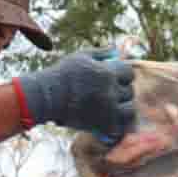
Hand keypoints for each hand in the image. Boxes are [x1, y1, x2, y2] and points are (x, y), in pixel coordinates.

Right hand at [18, 48, 135, 141]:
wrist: (46, 97)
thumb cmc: (62, 74)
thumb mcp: (81, 56)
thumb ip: (101, 52)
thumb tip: (115, 48)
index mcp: (108, 72)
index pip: (130, 73)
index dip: (124, 75)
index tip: (117, 78)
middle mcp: (111, 90)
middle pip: (130, 92)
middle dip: (123, 92)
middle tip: (112, 94)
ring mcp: (108, 109)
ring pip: (130, 111)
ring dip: (125, 109)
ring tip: (116, 109)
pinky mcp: (102, 125)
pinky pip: (121, 128)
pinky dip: (119, 126)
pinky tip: (113, 123)